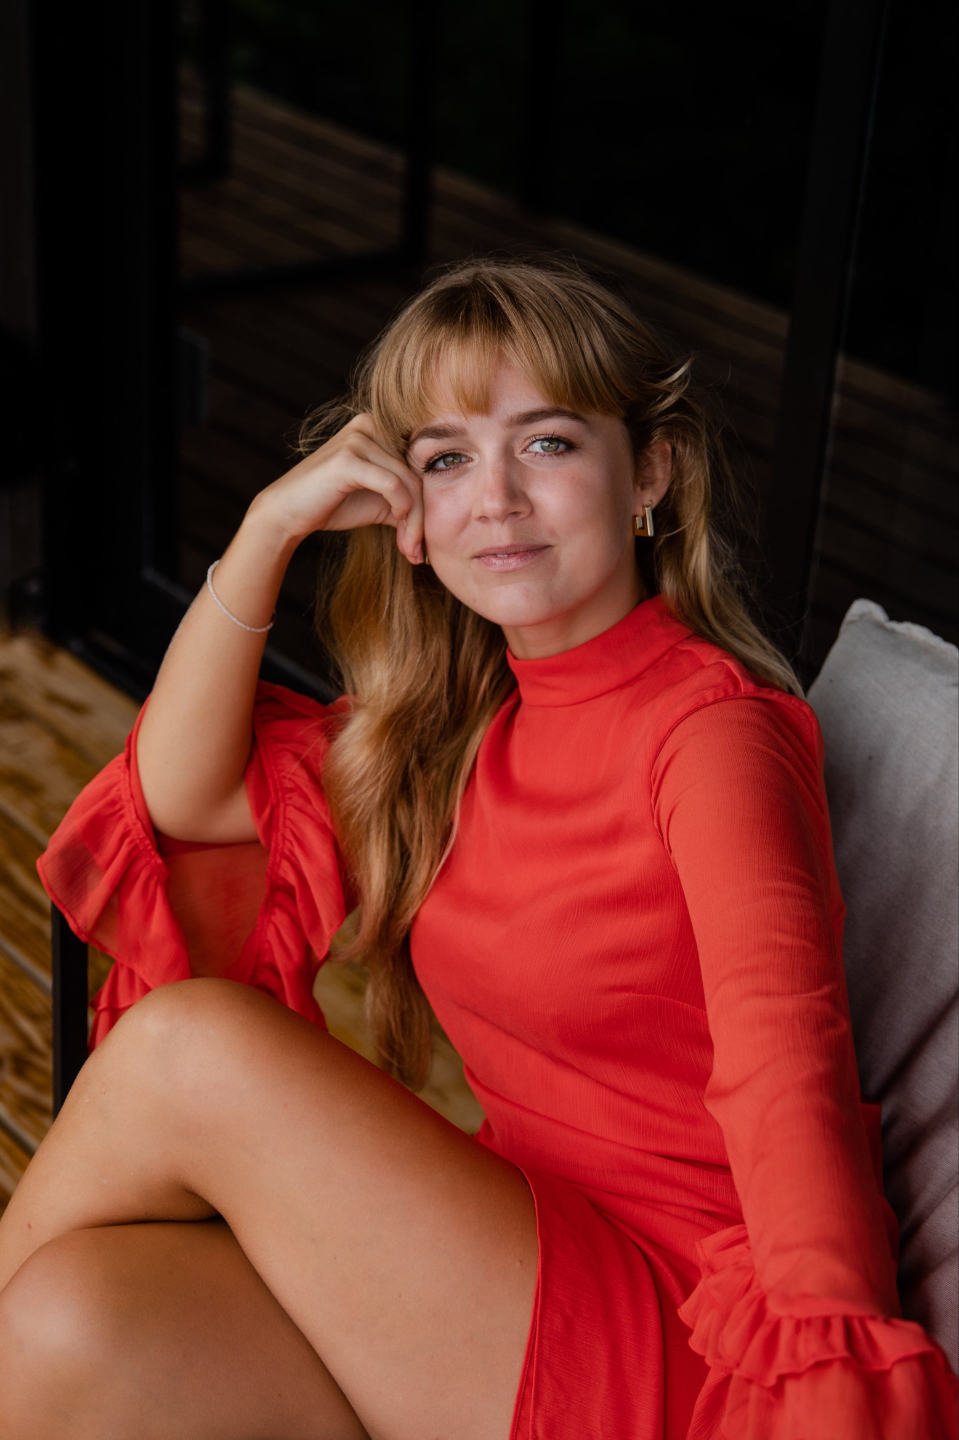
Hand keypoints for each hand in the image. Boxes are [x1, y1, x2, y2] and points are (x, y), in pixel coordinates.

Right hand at [249, 415, 424, 562]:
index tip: (422, 543)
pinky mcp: (349, 457)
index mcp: (379, 428)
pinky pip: (392, 485)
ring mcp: (358, 438)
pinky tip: (400, 532)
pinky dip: (402, 510)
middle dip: (421, 518)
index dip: (425, 505)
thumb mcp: (380, 501)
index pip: (419, 466)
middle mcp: (370, 424)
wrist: (287, 513)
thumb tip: (440, 520)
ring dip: (414, 522)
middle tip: (419, 553)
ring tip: (411, 551)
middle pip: (417, 474)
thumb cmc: (332, 505)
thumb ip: (408, 500)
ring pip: (408, 482)